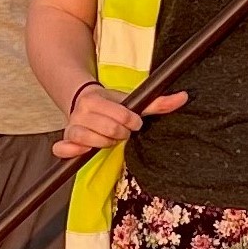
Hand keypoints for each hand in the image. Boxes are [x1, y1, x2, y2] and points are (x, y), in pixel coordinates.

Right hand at [54, 79, 186, 161]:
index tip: (134, 122)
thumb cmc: (111, 104)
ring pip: (92, 141)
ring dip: (105, 143)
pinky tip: (79, 150)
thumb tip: (183, 97)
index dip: (133, 122)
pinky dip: (70, 151)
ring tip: (109, 138)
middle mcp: (82, 111)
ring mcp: (73, 126)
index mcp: (96, 99)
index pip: (122, 116)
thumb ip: (156, 103)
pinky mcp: (66, 139)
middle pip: (110, 131)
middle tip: (121, 131)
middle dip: (121, 134)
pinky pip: (63, 149)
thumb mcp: (131, 100)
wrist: (82, 99)